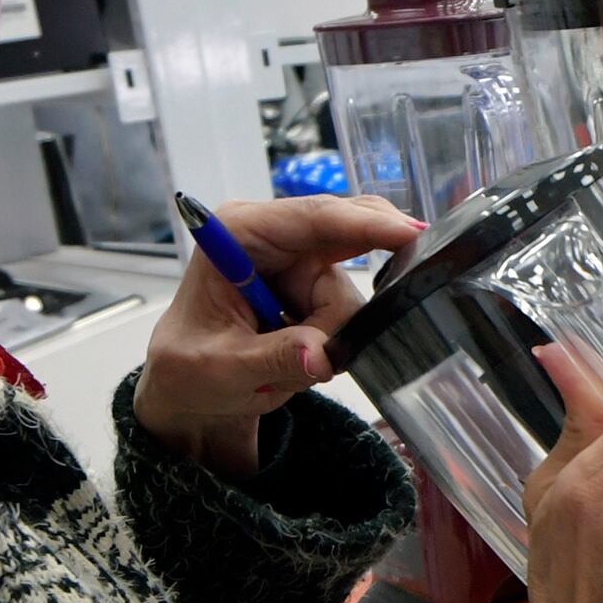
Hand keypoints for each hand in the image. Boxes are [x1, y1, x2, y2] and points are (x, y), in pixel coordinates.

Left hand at [134, 194, 418, 478]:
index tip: (412, 234)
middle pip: (350, 249)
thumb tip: (321, 356)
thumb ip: (275, 358)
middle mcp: (275, 234)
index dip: (367, 225)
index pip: (316, 218)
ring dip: (327, 340)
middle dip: (335, 313)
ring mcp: (299, 258)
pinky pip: (351, 312)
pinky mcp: (315, 281)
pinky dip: (332, 342)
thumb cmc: (190, 365)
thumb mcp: (223, 368)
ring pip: (351, 298)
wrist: (190, 385)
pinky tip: (297, 354)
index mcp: (241, 231)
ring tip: (281, 365)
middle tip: (311, 352)